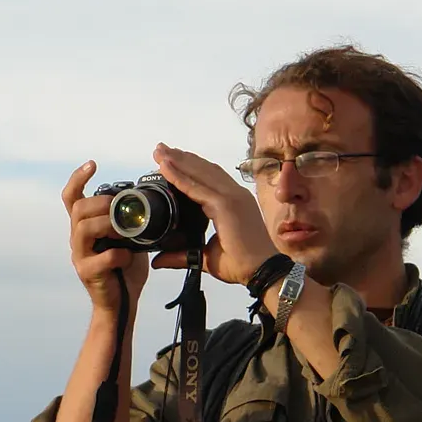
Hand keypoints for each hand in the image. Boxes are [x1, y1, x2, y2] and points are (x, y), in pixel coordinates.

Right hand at [63, 161, 148, 312]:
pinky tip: (129, 256)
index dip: (78, 178)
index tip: (93, 164)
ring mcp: (80, 256)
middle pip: (78, 208)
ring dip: (108, 224)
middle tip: (120, 207)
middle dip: (101, 203)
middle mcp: (77, 238)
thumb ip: (130, 218)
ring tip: (125, 231)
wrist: (121, 304)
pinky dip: (119, 254)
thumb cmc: (125, 269)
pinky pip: (102, 258)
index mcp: (85, 226)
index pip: (72, 197)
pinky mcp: (88, 273)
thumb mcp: (129, 237)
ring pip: (83, 228)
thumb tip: (149, 195)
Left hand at [148, 144, 279, 287]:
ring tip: (159, 152)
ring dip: (178, 161)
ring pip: (199, 173)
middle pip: (203, 170)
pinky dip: (179, 176)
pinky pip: (196, 187)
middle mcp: (233, 195)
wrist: (263, 271)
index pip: (208, 179)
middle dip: (180, 158)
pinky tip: (166, 167)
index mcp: (232, 203)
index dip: (189, 167)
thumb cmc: (243, 264)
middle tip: (160, 150)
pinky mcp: (225, 205)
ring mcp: (231, 197)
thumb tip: (159, 260)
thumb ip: (181, 256)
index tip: (170, 160)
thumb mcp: (205, 258)